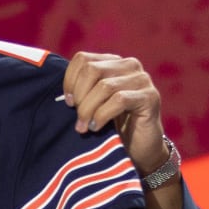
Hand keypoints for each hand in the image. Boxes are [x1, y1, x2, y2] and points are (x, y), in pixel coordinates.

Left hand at [61, 51, 171, 174]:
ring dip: (89, 109)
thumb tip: (58, 90)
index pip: (83, 59)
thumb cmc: (111, 127)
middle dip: (80, 96)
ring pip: (105, 86)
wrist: (139, 149)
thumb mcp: (93, 104)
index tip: (68, 102)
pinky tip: (98, 127)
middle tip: (78, 118)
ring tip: (85, 127)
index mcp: (113, 62)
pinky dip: (103, 115)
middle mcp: (129, 65)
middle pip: (92, 70)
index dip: (70, 81)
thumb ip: (81, 91)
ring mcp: (142, 79)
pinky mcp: (150, 96)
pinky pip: (119, 100)